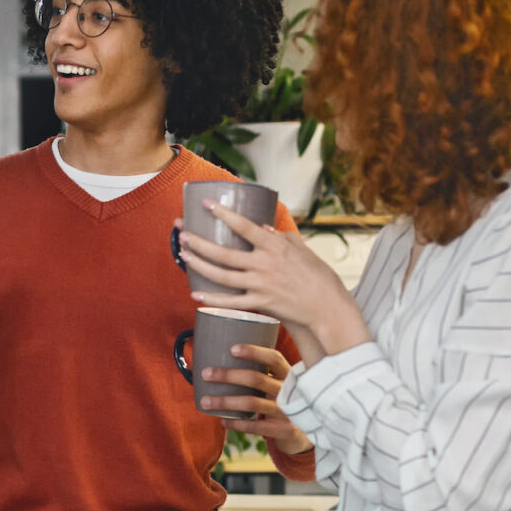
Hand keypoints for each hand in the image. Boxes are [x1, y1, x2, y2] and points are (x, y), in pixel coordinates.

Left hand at [175, 203, 369, 357]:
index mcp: (275, 246)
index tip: (206, 204)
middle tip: (183, 233)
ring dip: (200, 265)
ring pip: (222, 276)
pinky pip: (231, 302)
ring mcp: (261, 285)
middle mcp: (265, 264)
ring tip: (184, 255)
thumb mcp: (301, 249)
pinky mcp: (261, 303)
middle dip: (200, 242)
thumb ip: (281, 237)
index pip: (244, 226)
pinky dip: (212, 299)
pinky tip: (196, 293)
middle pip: (224, 252)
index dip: (224, 214)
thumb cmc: (317, 275)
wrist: (327, 307)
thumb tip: (262, 228)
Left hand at [198, 344, 311, 453]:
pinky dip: (236, 424)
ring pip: (252, 403)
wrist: (304, 434)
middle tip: (206, 373)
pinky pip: (255, 426)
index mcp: (288, 375)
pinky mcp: (284, 430)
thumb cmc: (281, 403)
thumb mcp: (279, 385)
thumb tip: (221, 360)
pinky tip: (223, 421)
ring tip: (205, 401)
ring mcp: (288, 411)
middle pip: (256, 379)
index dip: (254, 352)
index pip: (273, 358)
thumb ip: (261, 375)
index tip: (232, 349)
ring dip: (225, 402)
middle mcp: (289, 391)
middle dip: (228, 375)